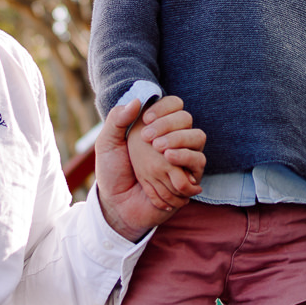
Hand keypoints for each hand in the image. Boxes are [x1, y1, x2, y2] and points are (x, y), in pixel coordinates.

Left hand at [95, 95, 206, 240]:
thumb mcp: (107, 144)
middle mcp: (173, 137)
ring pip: (198, 137)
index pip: (173, 104)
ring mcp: (183, 156)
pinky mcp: (190, 176)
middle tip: (148, 139)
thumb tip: (136, 100)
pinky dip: (186, 157)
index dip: (163, 108)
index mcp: (155, 125)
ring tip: (160, 149)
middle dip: (168, 124)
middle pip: (186, 118)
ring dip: (180, 138)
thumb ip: (117, 119)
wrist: (118, 204)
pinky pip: (199, 161)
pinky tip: (169, 159)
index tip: (145, 120)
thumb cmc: (113, 172)